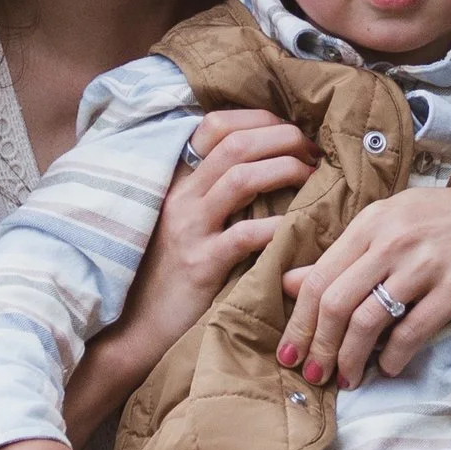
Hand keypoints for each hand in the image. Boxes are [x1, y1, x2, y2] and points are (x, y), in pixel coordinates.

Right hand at [90, 106, 317, 388]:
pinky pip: (245, 234)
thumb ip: (215, 196)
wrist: (135, 329)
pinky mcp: (200, 265)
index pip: (214, 125)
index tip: (294, 130)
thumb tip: (269, 170)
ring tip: (313, 178)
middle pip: (235, 143)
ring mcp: (189, 229)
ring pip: (241, 177)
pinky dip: (279, 225)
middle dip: (283, 138)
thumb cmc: (169, 278)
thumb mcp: (186, 226)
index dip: (260, 120)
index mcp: (178, 182)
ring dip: (285, 169)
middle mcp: (181, 198)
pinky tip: (299, 227)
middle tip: (315, 151)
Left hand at [279, 186, 450, 389]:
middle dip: (319, 347)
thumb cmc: (449, 229)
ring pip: (368, 320)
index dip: (299, 322)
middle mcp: (394, 238)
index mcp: (373, 222)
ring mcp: (426, 263)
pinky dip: (393, 357)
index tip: (289, 353)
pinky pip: (412, 331)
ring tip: (347, 379)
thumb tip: (288, 283)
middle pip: (336, 302)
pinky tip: (388, 368)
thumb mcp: (394, 228)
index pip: (319, 277)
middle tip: (314, 375)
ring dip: (350, 358)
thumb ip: (344, 257)